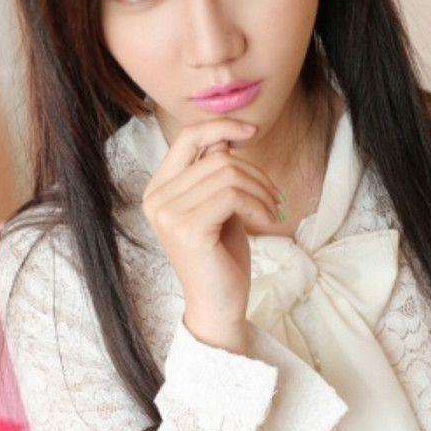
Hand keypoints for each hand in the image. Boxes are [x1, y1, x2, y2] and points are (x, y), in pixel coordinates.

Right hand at [141, 116, 283, 333]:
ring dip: (260, 190)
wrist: (218, 305)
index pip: (188, 138)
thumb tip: (227, 135)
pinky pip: (232, 195)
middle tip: (274, 197)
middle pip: (217, 157)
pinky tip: (267, 221)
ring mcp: (168, 214)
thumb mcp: (218, 206)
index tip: (252, 130)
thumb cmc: (221, 257)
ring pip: (228, 173)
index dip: (221, 126)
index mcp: (158, 190)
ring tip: (272, 209)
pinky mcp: (188, 228)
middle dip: (255, 174)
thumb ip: (214, 174)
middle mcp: (156, 199)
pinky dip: (257, 204)